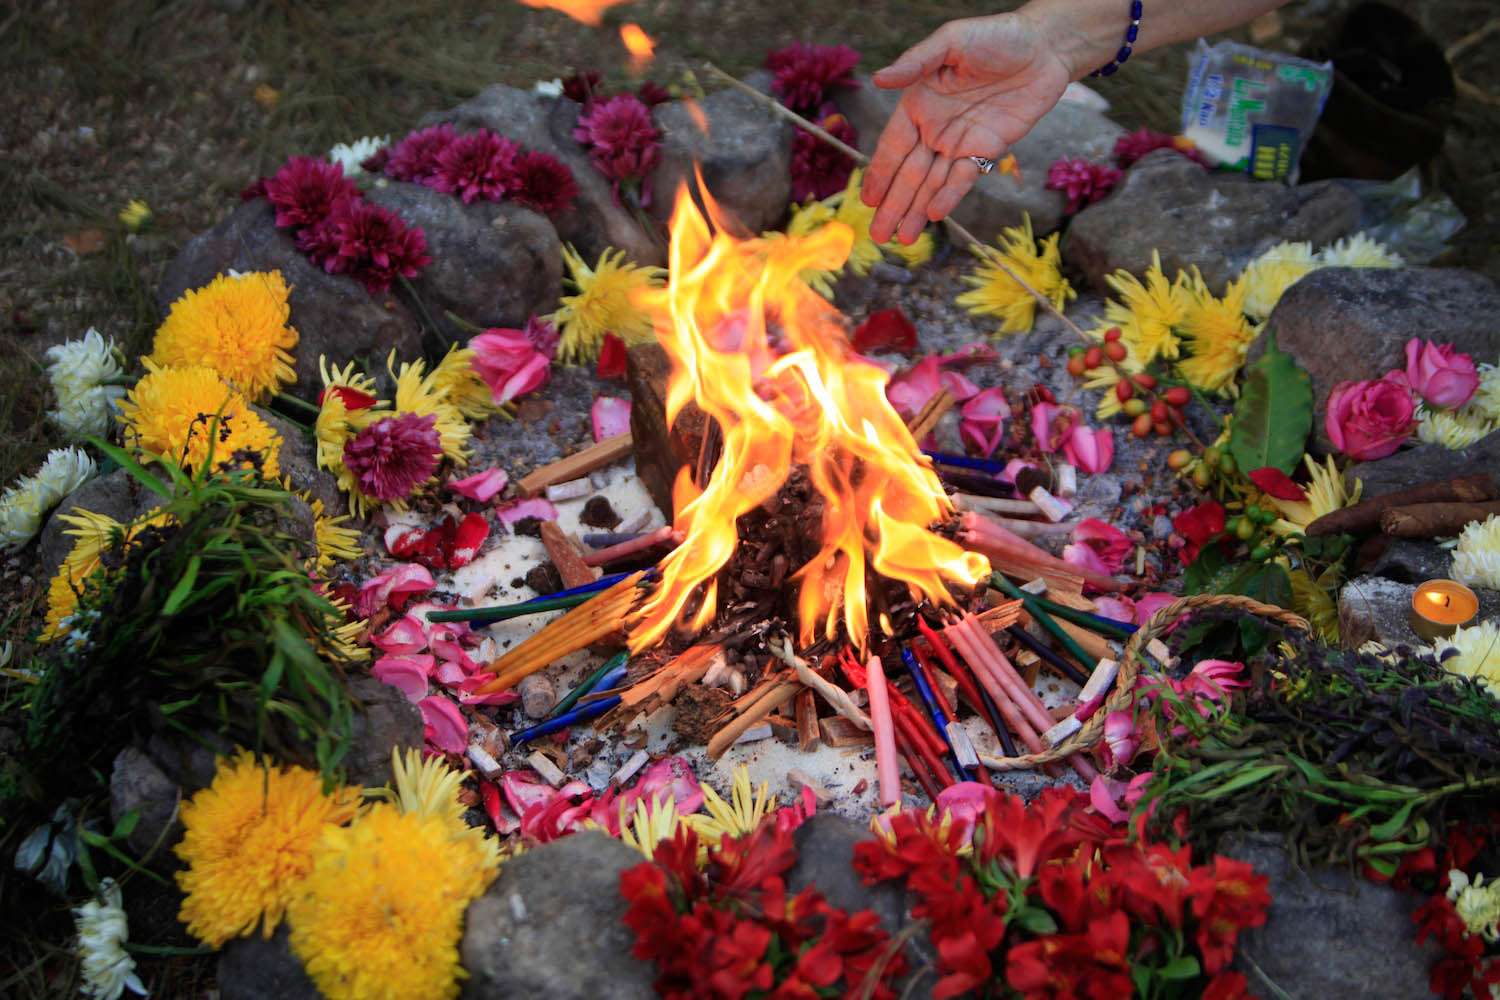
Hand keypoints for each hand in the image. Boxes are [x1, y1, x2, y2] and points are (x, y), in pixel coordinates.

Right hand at [862, 12, 1073, 243]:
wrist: (1045, 48)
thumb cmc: (996, 36)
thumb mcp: (952, 41)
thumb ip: (916, 61)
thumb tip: (879, 78)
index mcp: (919, 103)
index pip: (893, 145)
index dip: (880, 173)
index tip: (867, 199)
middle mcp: (935, 127)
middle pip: (909, 173)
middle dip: (894, 205)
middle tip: (878, 234)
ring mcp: (960, 142)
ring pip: (932, 183)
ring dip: (917, 210)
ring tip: (903, 239)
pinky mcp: (987, 150)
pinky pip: (964, 179)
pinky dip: (950, 197)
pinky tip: (935, 215)